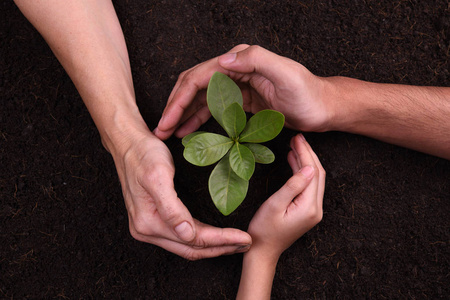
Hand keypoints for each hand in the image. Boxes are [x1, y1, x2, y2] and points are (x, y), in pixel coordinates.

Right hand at [111, 130, 251, 259]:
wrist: (128, 144)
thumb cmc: (144, 154)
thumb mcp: (158, 176)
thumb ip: (171, 207)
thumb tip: (187, 234)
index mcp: (148, 222)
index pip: (194, 239)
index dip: (222, 240)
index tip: (245, 238)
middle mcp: (146, 231)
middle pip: (191, 249)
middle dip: (221, 248)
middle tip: (246, 243)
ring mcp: (148, 228)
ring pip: (187, 246)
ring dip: (213, 247)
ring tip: (236, 243)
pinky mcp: (152, 222)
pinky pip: (181, 238)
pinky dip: (201, 239)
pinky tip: (215, 235)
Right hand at [155, 45, 332, 139]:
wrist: (322, 108)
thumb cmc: (307, 93)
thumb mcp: (285, 73)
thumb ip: (255, 60)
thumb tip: (222, 60)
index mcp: (240, 60)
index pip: (199, 77)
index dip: (180, 99)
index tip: (167, 120)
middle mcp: (234, 69)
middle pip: (194, 87)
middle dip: (175, 107)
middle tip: (161, 129)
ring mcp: (236, 86)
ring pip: (200, 100)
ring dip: (183, 115)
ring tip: (168, 133)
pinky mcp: (241, 101)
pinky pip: (213, 110)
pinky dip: (199, 120)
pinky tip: (188, 131)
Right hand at [247, 134, 324, 260]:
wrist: (263, 251)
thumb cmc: (264, 230)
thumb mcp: (275, 204)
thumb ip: (293, 185)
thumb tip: (309, 167)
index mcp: (309, 207)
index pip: (313, 173)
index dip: (306, 153)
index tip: (297, 138)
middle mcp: (316, 209)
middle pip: (317, 174)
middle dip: (308, 154)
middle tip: (297, 138)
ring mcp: (313, 211)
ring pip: (314, 179)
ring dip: (306, 161)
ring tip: (295, 145)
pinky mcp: (307, 211)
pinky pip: (308, 187)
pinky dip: (302, 172)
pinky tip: (294, 162)